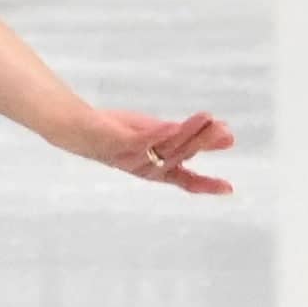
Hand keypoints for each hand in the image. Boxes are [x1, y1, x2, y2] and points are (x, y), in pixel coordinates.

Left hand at [83, 109, 235, 195]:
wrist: (78, 128)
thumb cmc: (121, 134)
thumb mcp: (161, 135)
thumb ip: (189, 137)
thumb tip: (229, 136)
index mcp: (158, 170)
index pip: (186, 181)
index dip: (206, 185)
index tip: (228, 188)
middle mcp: (146, 168)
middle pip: (181, 156)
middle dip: (204, 143)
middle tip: (226, 131)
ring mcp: (132, 157)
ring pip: (166, 146)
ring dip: (188, 132)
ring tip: (207, 118)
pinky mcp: (118, 143)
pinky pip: (141, 140)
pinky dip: (157, 133)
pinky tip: (171, 125)